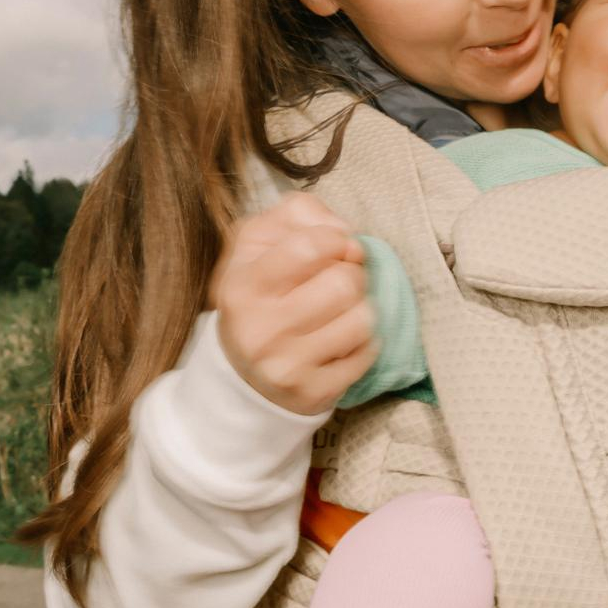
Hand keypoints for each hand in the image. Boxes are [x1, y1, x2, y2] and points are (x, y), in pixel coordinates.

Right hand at [210, 193, 378, 414]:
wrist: (243, 374)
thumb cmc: (261, 295)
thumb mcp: (259, 245)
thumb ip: (296, 215)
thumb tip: (342, 228)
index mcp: (241, 285)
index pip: (308, 247)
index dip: (336, 238)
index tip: (337, 244)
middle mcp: (259, 328)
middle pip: (343, 283)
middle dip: (352, 274)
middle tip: (340, 281)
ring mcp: (285, 365)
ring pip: (361, 319)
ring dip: (361, 308)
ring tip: (341, 311)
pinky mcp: (312, 392)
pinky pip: (366, 354)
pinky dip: (364, 343)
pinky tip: (341, 342)